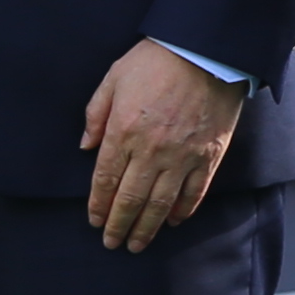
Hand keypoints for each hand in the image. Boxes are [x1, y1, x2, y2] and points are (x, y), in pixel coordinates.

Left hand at [78, 39, 246, 250]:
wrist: (206, 50)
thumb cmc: (157, 59)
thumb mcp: (114, 78)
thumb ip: (96, 114)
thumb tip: (86, 146)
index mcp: (123, 132)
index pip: (105, 180)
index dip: (98, 205)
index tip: (94, 222)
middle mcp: (151, 151)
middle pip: (130, 199)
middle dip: (118, 225)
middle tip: (112, 243)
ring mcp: (182, 156)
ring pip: (160, 203)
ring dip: (147, 227)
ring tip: (137, 244)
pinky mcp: (208, 155)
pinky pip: (193, 192)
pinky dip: (182, 210)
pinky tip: (172, 221)